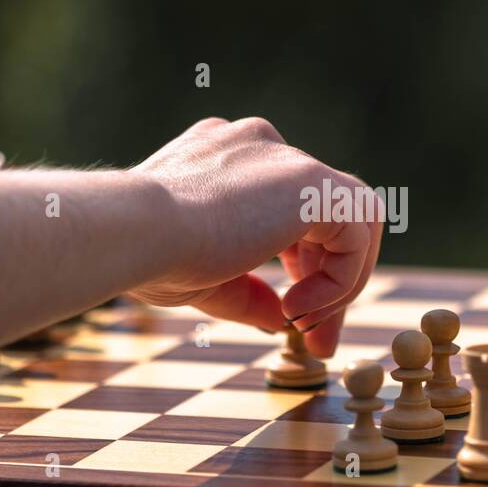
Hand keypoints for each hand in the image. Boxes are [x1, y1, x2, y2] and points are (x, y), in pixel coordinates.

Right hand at [130, 117, 382, 356]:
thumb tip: (283, 321)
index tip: (293, 320)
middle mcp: (260, 146)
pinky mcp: (311, 178)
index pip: (288, 210)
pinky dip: (340, 279)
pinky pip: (355, 233)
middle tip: (317, 339)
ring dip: (342, 280)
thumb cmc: (147, 255)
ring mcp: (286, 157)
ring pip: (354, 217)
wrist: (132, 231)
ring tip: (308, 325)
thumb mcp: (204, 278)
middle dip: (329, 280)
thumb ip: (247, 291)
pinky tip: (299, 308)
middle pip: (326, 216)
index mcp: (228, 159)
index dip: (302, 268)